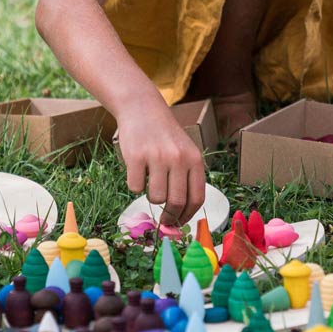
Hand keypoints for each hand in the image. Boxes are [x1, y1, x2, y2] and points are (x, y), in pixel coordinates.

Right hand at [117, 102, 206, 226]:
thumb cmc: (165, 136)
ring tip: (151, 183)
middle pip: (177, 202)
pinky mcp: (136, 156)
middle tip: (164, 220)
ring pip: (156, 197)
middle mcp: (178, 158)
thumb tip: (181, 214)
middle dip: (170, 217)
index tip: (180, 223)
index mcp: (194, 159)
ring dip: (152, 198)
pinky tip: (137, 171)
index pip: (197, 198)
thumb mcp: (184, 152)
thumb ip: (186, 178)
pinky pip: (136, 187)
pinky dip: (135, 185)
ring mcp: (157, 157)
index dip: (188, 215)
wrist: (142, 108)